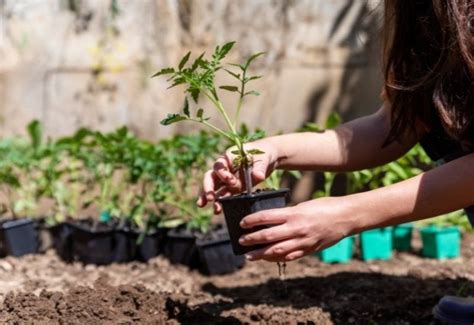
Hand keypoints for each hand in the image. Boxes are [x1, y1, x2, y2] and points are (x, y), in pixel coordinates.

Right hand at [197, 139, 279, 213]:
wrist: (269, 158)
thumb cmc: (264, 153)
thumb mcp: (264, 158)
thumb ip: (259, 167)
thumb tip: (258, 176)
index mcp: (230, 156)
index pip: (220, 164)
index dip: (222, 173)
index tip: (229, 180)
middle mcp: (226, 168)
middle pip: (211, 176)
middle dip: (208, 187)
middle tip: (210, 198)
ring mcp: (228, 178)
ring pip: (214, 188)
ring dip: (210, 197)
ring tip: (207, 207)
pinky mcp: (233, 188)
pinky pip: (224, 195)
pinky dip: (220, 202)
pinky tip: (217, 210)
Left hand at [238, 197, 353, 261]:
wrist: (346, 217)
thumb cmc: (324, 206)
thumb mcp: (303, 205)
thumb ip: (288, 214)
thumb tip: (270, 220)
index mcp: (293, 213)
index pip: (266, 217)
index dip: (252, 220)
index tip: (242, 223)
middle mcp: (296, 228)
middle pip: (268, 236)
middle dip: (252, 239)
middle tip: (241, 241)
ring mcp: (303, 241)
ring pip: (276, 250)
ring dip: (261, 254)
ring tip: (249, 256)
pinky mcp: (309, 249)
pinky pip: (289, 256)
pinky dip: (277, 258)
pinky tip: (268, 258)